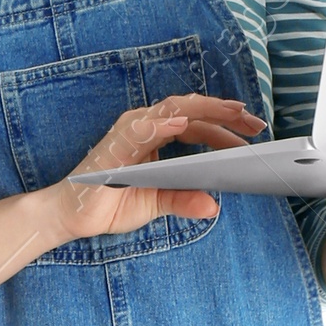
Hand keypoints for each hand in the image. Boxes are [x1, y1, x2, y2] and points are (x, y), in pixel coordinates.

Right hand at [56, 93, 260, 236]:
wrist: (70, 216)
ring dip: (203, 110)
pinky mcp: (113, 145)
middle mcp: (144, 127)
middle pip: (191, 110)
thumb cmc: (110, 204)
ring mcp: (128, 132)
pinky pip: (138, 129)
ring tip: (231, 113)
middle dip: (224, 113)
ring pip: (171, 110)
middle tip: (255, 123)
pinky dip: (159, 124)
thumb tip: (214, 206)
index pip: (197, 123)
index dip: (226, 124)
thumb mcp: (156, 204)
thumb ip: (183, 200)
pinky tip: (181, 124)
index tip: (254, 130)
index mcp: (156, 135)